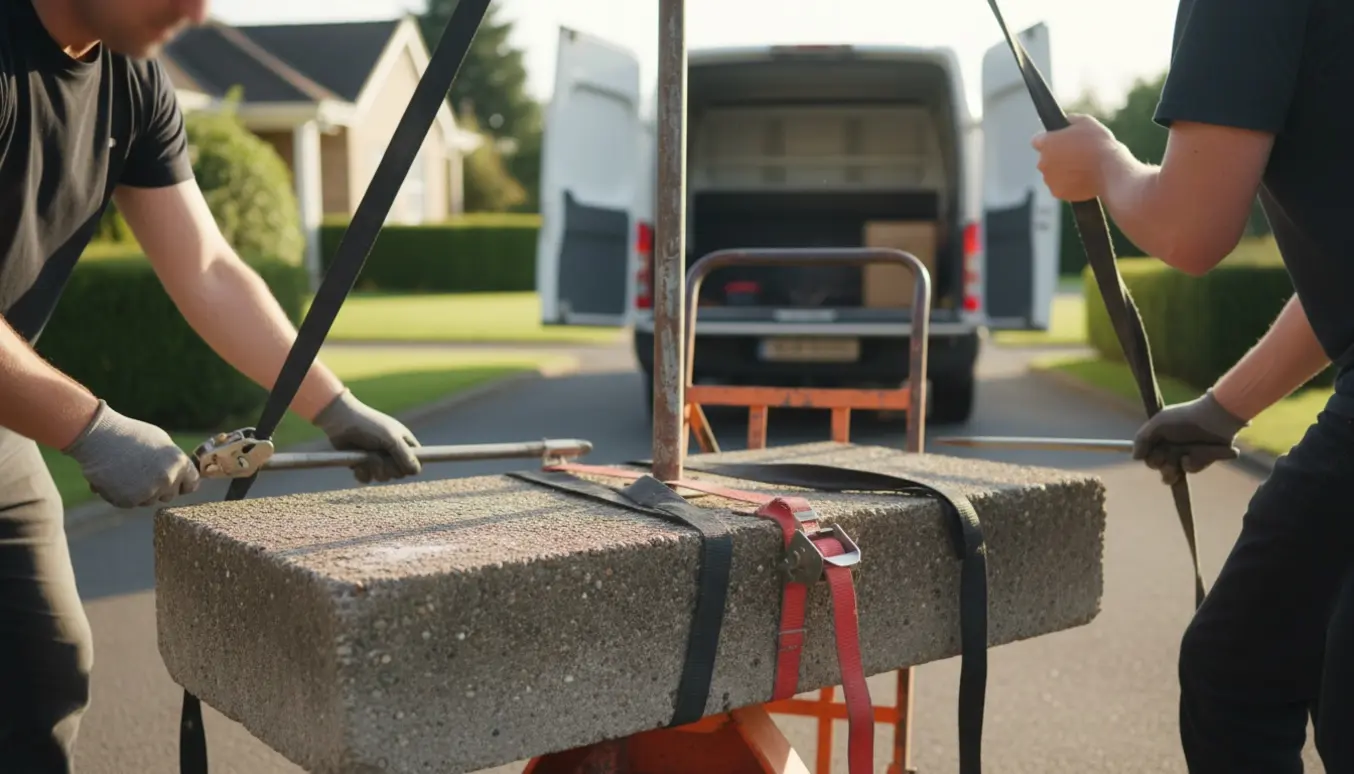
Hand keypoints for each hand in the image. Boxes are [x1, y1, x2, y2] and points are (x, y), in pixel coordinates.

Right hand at [60, 400, 200, 507]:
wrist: (99, 437)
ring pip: (149, 500)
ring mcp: (148, 492)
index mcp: (179, 463)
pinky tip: (116, 477)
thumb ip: (173, 461)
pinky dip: (123, 494)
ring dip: (140, 491)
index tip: (174, 481)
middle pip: (169, 495)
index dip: (182, 483)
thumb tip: (181, 474)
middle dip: (159, 487)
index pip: (191, 484)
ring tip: (127, 471)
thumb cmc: (130, 434)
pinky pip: (131, 503)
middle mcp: (167, 479)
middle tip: (143, 471)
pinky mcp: (129, 501)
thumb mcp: (162, 442)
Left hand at [312, 389, 421, 482]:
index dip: (411, 466)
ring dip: (374, 469)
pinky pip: (368, 478)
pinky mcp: (363, 464)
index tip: (402, 464)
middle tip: (381, 457)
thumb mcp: (391, 439)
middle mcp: (392, 452)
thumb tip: (416, 471)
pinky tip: (357, 464)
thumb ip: (406, 455)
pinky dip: (362, 473)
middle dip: (389, 468)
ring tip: (367, 457)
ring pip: (383, 477)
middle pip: (400, 473)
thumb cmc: (369, 426)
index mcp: (403, 442)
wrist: (341, 421)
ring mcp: (377, 459)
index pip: (417, 460)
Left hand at [1031, 114, 1121, 201]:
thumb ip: (1070, 121)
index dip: (1049, 141)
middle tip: (1076, 156)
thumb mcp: (1086, 122)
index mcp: (1046, 143)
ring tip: (1082, 168)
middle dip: (1057, 157)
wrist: (1111, 170)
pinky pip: (1060, 187)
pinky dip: (1068, 185)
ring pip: (1052, 174)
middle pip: (1046, 158)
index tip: (1060, 143)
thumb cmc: (1099, 144)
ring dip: (1062, 171)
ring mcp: (1049, 179)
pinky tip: (1082, 179)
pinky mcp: (1057, 192)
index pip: (1037, 141)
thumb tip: (1065, 121)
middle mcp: (1043, 162)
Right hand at [1132, 390, 1248, 484]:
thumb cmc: (1184, 417)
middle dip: (1159, 463)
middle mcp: (1171, 448)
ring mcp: (1186, 456)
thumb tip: (1135, 457)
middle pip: (1157, 466)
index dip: (1147, 457)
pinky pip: (1189, 469)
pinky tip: (1192, 455)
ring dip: (1170, 470)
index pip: (1148, 455)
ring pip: (1171, 474)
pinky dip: (1190, 463)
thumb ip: (1142, 439)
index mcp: (1161, 439)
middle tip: (1165, 456)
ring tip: (1176, 462)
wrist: (1214, 418)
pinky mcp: (1200, 461)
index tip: (1148, 454)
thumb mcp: (1158, 424)